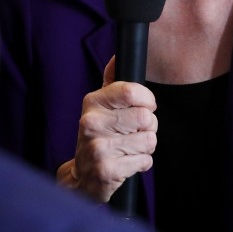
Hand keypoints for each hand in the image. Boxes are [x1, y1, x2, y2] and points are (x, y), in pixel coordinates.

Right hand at [56, 58, 157, 202]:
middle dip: (149, 127)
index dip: (147, 100)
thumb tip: (118, 56)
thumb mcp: (100, 106)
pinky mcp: (107, 170)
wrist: (83, 175)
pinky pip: (145, 161)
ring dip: (146, 146)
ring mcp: (98, 147)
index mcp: (92, 102)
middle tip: (135, 132)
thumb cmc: (99, 135)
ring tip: (130, 147)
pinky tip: (127, 162)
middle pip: (145, 117)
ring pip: (149, 140)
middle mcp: (91, 122)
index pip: (132, 92)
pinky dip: (142, 163)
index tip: (146, 106)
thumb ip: (112, 82)